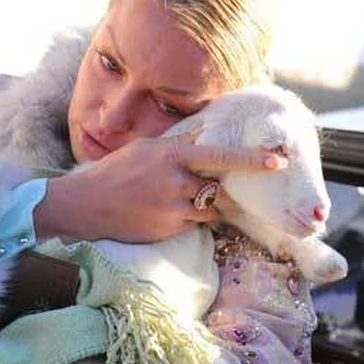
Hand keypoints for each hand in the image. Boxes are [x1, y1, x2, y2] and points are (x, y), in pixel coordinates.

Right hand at [36, 132, 286, 242]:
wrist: (85, 206)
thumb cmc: (114, 172)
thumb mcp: (145, 149)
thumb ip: (177, 144)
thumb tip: (204, 134)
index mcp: (172, 155)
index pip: (221, 155)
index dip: (252, 159)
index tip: (278, 161)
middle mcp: (177, 180)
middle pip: (221, 186)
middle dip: (231, 188)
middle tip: (248, 186)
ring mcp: (174, 207)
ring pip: (211, 208)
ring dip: (209, 204)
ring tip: (189, 199)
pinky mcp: (170, 229)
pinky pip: (194, 223)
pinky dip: (192, 218)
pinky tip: (172, 212)